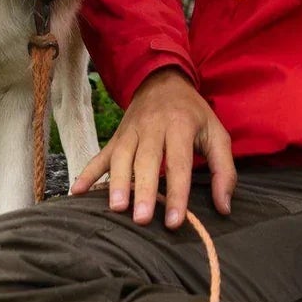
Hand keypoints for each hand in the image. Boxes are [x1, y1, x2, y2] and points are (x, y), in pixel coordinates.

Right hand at [70, 67, 235, 228]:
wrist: (163, 79)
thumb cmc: (193, 113)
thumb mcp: (217, 133)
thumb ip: (224, 170)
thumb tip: (224, 207)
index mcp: (180, 126)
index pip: (179, 163)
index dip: (177, 193)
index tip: (174, 222)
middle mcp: (153, 127)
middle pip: (146, 160)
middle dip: (143, 190)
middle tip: (141, 219)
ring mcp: (131, 131)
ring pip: (121, 157)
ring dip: (116, 182)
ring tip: (116, 208)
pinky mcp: (116, 136)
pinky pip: (100, 155)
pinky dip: (87, 173)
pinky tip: (76, 192)